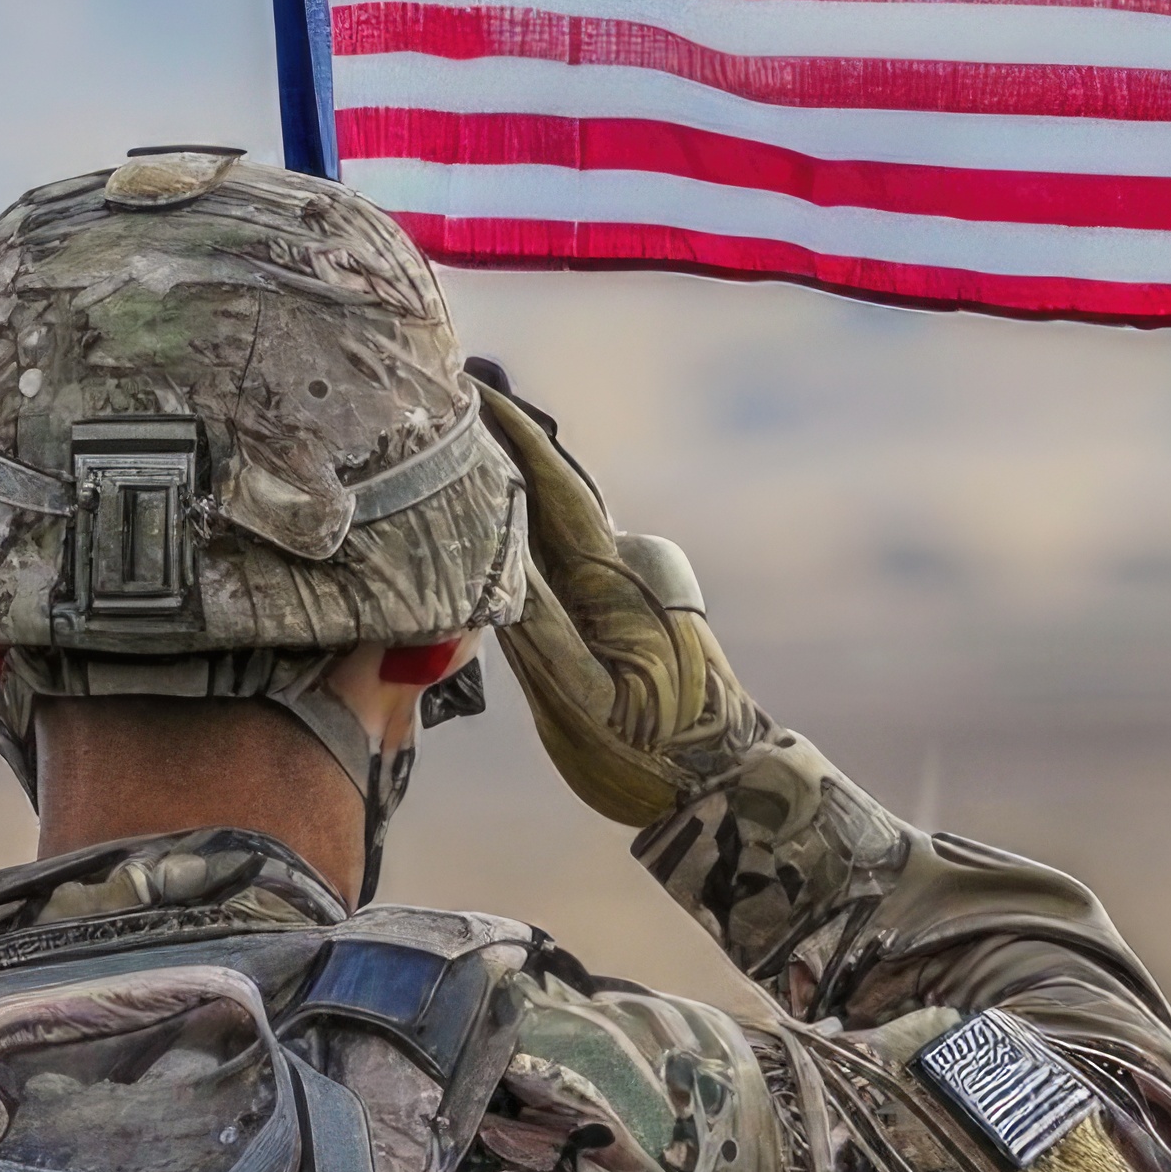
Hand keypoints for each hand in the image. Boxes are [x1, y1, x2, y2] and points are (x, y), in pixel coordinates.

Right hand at [471, 377, 769, 828]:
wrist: (726, 785)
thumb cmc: (654, 753)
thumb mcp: (581, 699)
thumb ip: (536, 622)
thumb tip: (492, 545)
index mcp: (612, 579)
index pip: (554, 486)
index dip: (513, 433)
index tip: (469, 385)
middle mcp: (622, 567)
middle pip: (552, 489)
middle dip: (504, 443)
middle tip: (445, 399)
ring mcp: (625, 585)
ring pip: (555, 520)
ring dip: (510, 483)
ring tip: (451, 449)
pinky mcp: (623, 608)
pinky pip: (561, 552)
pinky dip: (523, 528)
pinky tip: (489, 523)